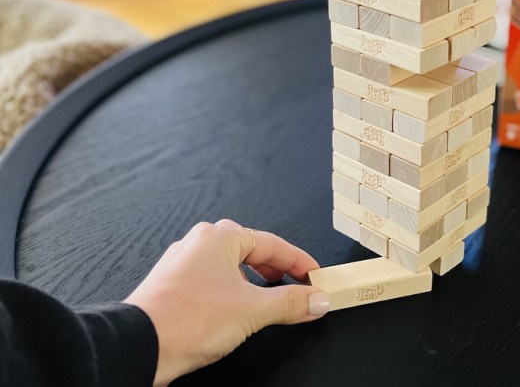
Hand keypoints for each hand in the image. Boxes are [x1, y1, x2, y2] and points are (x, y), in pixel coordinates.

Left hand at [124, 219, 327, 385]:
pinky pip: (210, 281)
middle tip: (296, 286)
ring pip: (228, 266)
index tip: (314, 277)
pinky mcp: (171, 286)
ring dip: (252, 282)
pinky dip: (230, 291)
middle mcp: (198, 243)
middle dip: (276, 269)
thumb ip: (291, 302)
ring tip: (267, 300)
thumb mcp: (253, 311)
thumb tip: (316, 299)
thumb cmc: (187, 320)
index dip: (299, 262)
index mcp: (219, 237)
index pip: (273, 244)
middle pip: (251, 251)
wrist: (138, 347)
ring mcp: (181, 264)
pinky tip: (233, 310)